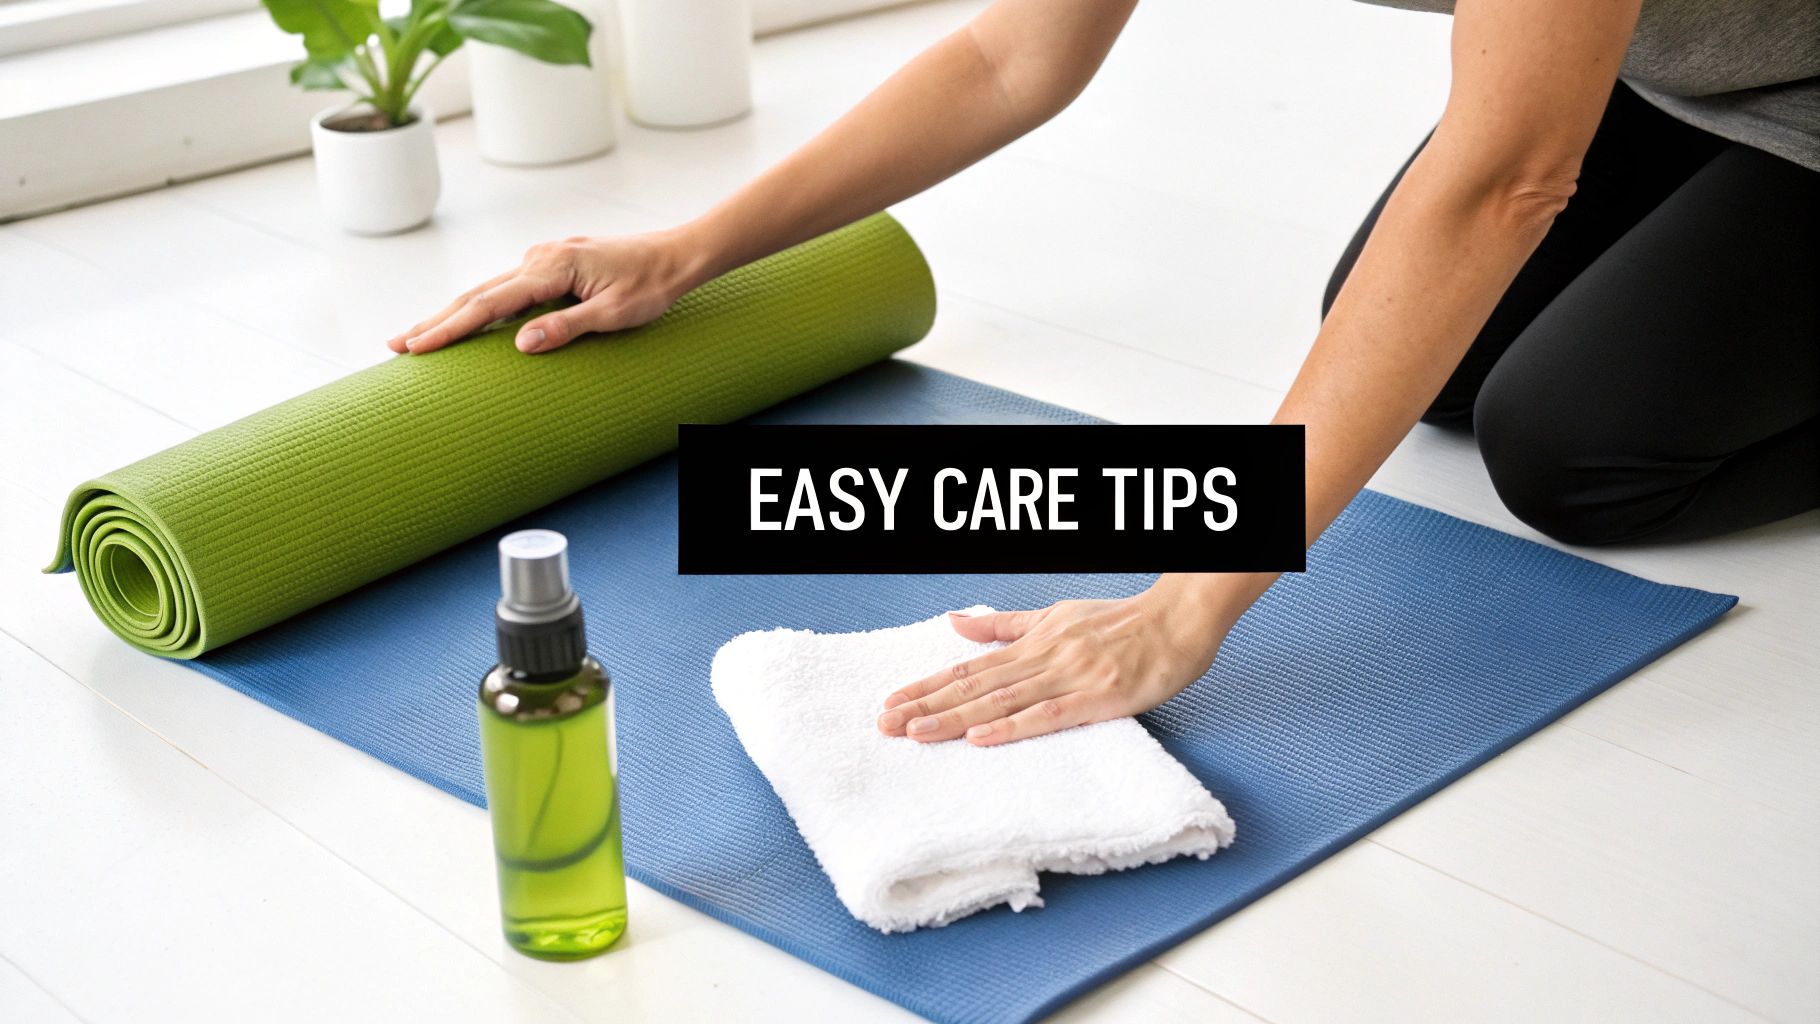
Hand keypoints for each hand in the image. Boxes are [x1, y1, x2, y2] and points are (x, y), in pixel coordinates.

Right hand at [387, 229, 707, 355]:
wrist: (675, 255)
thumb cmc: (652, 287)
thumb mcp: (615, 315)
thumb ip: (568, 327)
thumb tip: (521, 343)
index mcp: (551, 268)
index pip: (489, 304)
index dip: (451, 328)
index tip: (418, 347)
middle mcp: (539, 257)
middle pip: (477, 294)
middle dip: (435, 321)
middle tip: (396, 346)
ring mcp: (543, 258)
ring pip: (487, 289)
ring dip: (452, 313)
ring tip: (418, 336)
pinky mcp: (551, 264)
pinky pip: (506, 287)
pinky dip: (479, 305)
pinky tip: (464, 320)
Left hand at [877, 576, 1242, 746]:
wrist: (1178, 619)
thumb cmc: (1120, 622)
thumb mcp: (1056, 616)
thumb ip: (1006, 627)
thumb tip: (956, 625)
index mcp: (1032, 641)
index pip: (968, 667)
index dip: (927, 686)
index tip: (891, 702)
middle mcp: (1043, 657)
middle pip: (974, 686)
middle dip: (927, 705)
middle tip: (885, 725)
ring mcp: (1069, 676)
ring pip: (1001, 701)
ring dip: (956, 718)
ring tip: (917, 733)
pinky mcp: (1098, 698)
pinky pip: (1049, 715)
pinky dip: (1013, 727)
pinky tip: (981, 738)